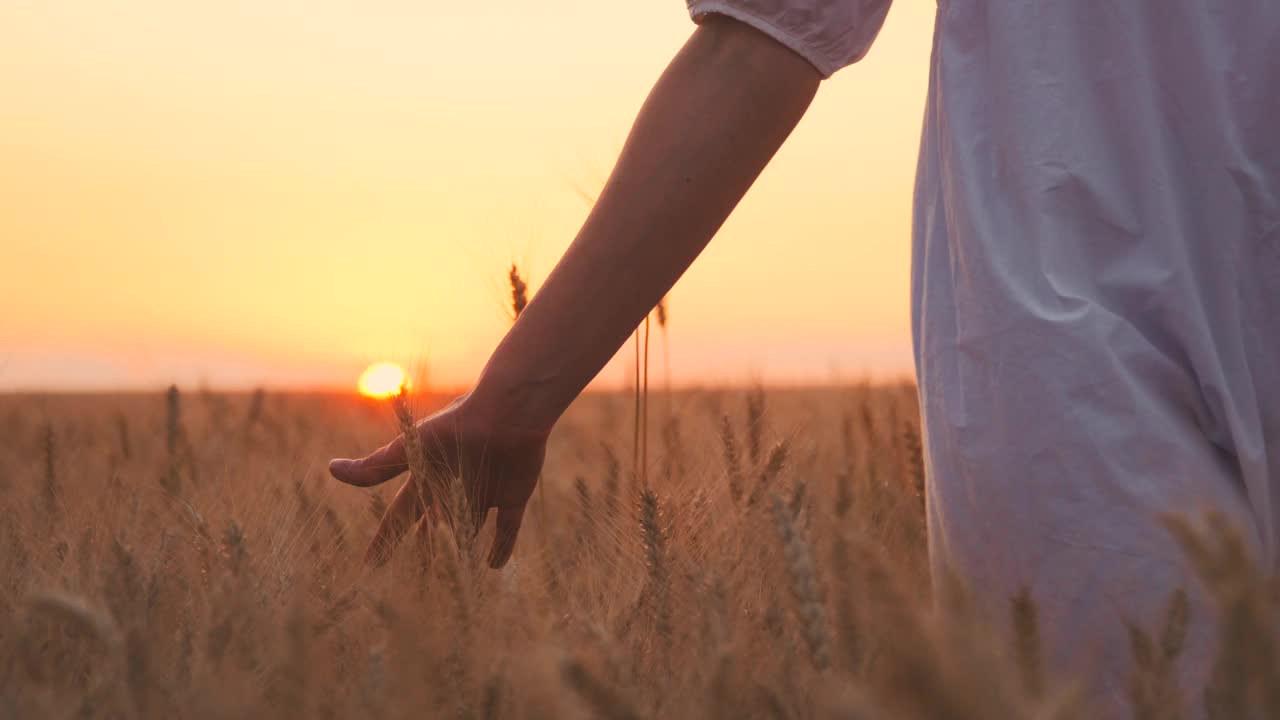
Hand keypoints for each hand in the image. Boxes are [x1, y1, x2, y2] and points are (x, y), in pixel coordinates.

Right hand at [328, 395, 546, 567]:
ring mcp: (485, 493)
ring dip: (459, 553)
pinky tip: (492, 566)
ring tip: (450, 578)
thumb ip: (376, 466)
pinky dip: (502, 547)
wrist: (506, 413)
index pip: (400, 516)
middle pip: (434, 528)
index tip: (371, 564)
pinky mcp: (512, 496)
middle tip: (412, 579)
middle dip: (422, 550)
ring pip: (468, 531)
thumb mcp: (412, 448)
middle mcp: (454, 489)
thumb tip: (331, 469)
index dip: (386, 539)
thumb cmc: (456, 426)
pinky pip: (507, 529)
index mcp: (429, 478)